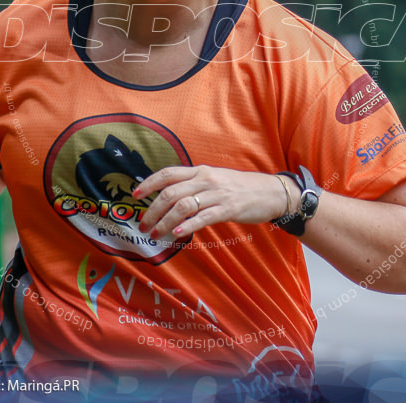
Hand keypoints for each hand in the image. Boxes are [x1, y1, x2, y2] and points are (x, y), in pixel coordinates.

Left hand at [133, 166, 292, 239]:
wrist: (271, 192)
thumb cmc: (240, 188)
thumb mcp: (214, 179)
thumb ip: (193, 184)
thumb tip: (169, 196)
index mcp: (200, 171)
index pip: (168, 174)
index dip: (149, 183)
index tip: (135, 195)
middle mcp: (206, 179)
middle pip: (171, 193)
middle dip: (152, 210)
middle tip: (143, 225)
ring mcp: (217, 194)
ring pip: (183, 206)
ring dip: (165, 222)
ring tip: (156, 235)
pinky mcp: (229, 209)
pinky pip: (203, 217)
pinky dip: (188, 226)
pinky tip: (178, 235)